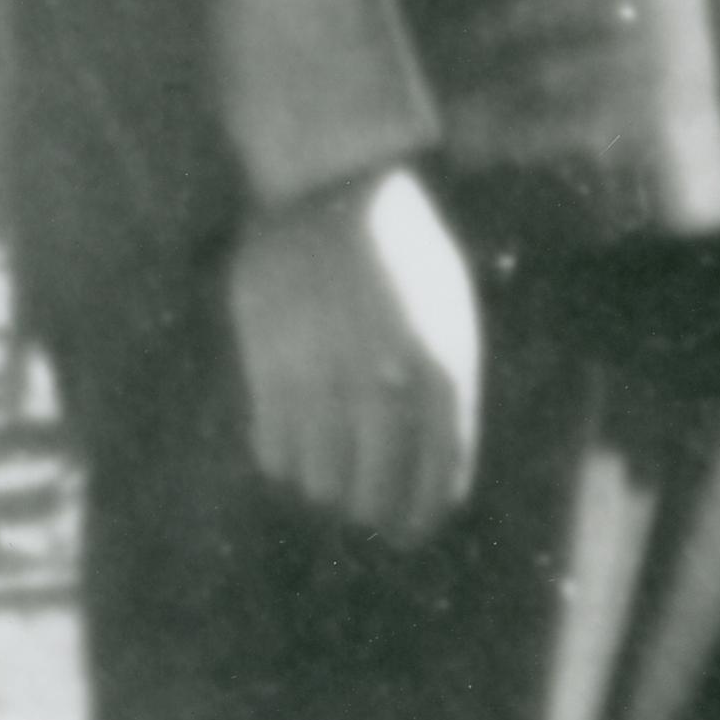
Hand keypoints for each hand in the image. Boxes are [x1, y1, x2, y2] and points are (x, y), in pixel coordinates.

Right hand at [227, 165, 480, 542]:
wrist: (330, 188)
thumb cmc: (400, 253)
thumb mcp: (448, 316)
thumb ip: (444, 391)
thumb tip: (431, 475)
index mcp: (444, 370)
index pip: (437, 479)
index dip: (420, 516)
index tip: (407, 531)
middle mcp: (388, 384)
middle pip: (374, 495)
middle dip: (369, 510)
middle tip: (360, 506)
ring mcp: (327, 380)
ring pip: (321, 483)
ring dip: (323, 484)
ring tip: (325, 461)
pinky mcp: (271, 371)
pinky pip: (274, 453)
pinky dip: (282, 460)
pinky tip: (290, 438)